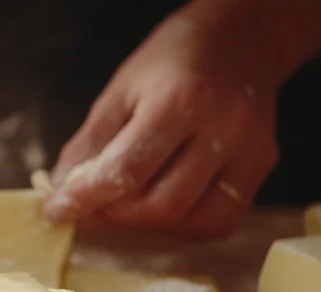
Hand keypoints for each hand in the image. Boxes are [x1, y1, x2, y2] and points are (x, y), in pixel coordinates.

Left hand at [45, 14, 278, 236]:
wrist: (241, 40)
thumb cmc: (175, 60)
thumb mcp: (122, 89)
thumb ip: (92, 142)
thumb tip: (63, 187)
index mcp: (182, 101)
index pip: (126, 170)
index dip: (86, 198)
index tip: (57, 210)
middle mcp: (223, 129)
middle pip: (161, 204)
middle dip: (116, 213)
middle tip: (93, 204)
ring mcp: (250, 150)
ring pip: (191, 219)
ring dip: (148, 222)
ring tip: (127, 201)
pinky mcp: (262, 165)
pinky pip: (219, 218)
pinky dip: (183, 222)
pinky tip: (164, 200)